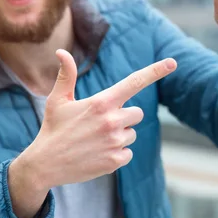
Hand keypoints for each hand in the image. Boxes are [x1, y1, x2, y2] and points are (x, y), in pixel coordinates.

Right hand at [20, 49, 176, 190]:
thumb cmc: (53, 128)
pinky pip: (128, 152)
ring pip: (132, 133)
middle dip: (125, 116)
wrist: (45, 165)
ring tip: (95, 140)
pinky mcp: (115, 160)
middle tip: (100, 124)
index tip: (173, 62)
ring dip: (120, 135)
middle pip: (137, 113)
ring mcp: (115, 141)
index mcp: (101, 102)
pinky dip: (117, 153)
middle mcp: (112, 120)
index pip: (134, 82)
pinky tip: (98, 154)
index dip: (155, 71)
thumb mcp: (58, 100)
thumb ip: (66, 76)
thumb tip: (61, 52)